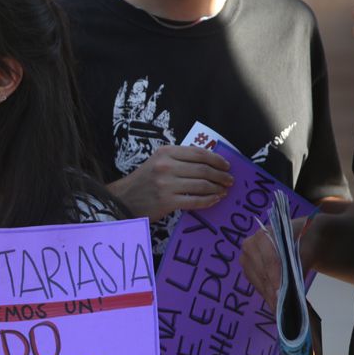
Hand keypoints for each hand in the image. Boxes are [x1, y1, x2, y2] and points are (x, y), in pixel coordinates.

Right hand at [109, 145, 232, 220]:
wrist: (124, 198)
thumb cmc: (145, 180)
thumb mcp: (158, 161)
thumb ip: (180, 159)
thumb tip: (210, 163)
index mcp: (166, 152)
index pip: (198, 153)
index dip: (216, 159)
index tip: (226, 165)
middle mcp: (166, 166)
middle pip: (203, 169)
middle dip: (221, 175)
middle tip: (229, 180)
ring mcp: (166, 184)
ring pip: (201, 185)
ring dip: (217, 188)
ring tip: (223, 190)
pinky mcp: (167, 201)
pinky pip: (195, 201)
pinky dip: (208, 201)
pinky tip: (214, 200)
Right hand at [241, 216, 313, 309]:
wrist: (301, 239)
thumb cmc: (305, 242)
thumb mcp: (307, 252)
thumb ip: (298, 269)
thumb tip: (291, 292)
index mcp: (263, 236)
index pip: (270, 261)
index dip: (276, 280)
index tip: (280, 297)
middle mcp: (249, 246)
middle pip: (263, 274)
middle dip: (273, 293)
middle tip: (283, 310)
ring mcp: (247, 259)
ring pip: (259, 282)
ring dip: (270, 297)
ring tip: (281, 311)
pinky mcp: (249, 270)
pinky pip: (258, 285)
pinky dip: (267, 295)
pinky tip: (276, 305)